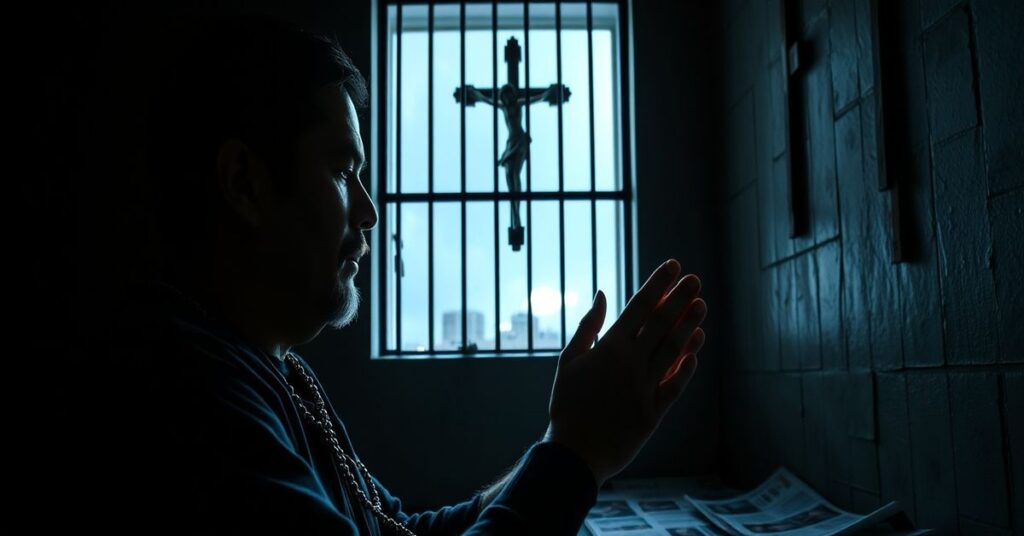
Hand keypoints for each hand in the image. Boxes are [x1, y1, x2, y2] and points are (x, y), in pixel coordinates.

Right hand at [545, 259, 706, 486]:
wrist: (574, 452)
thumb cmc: (566, 404)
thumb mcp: (567, 361)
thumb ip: (588, 326)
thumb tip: (603, 294)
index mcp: (609, 348)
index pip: (640, 307)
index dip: (658, 285)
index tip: (673, 266)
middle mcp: (631, 364)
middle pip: (662, 324)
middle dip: (679, 299)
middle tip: (695, 280)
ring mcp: (645, 387)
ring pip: (674, 350)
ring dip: (689, 325)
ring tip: (702, 305)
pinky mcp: (654, 412)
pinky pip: (676, 384)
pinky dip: (687, 365)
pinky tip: (696, 347)